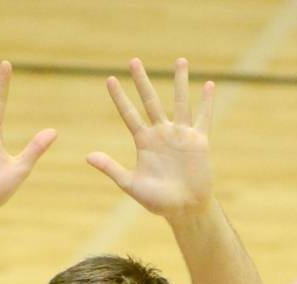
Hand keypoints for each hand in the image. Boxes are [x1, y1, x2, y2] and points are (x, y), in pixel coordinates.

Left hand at [87, 58, 214, 219]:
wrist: (184, 209)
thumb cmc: (157, 201)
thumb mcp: (131, 184)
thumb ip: (111, 168)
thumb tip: (88, 156)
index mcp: (144, 143)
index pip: (129, 115)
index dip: (119, 98)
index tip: (110, 80)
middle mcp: (161, 134)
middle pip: (150, 101)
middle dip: (142, 82)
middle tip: (134, 60)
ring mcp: (180, 135)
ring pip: (180, 102)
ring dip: (180, 82)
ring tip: (180, 60)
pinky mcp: (199, 141)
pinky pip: (203, 117)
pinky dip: (206, 102)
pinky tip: (208, 85)